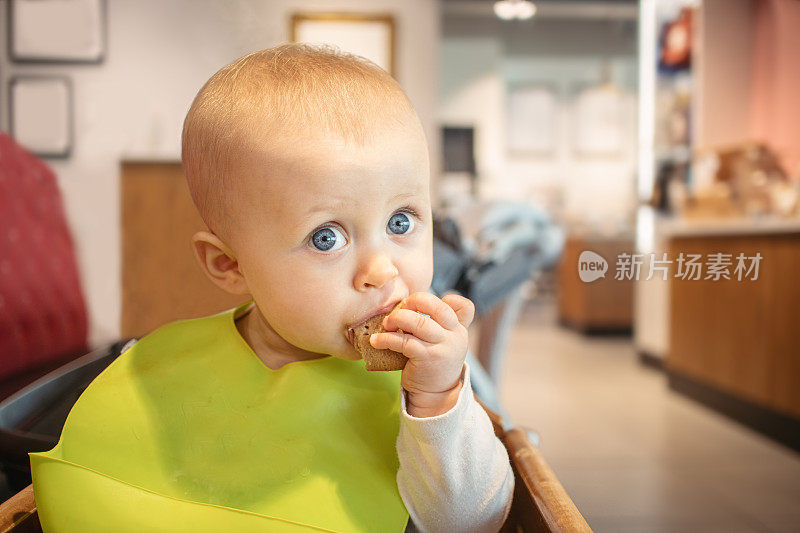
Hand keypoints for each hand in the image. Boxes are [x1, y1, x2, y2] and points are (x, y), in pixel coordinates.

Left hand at [369, 292, 474, 416]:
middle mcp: (455, 335)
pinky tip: (376, 341)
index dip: (443, 300)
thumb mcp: (443, 342)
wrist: (435, 395)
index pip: (462, 305)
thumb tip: (411, 304)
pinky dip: (386, 338)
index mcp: (459, 329)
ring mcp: (442, 347)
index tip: (421, 306)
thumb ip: (439, 324)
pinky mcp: (426, 358)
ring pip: (418, 322)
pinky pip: (403, 341)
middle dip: (413, 302)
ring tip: (386, 324)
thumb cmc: (433, 363)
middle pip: (435, 306)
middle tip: (399, 310)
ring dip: (397, 319)